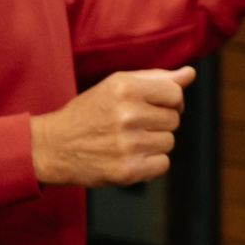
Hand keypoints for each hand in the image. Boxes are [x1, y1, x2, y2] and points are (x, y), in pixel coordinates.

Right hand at [31, 67, 194, 186]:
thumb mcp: (116, 85)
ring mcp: (128, 145)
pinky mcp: (128, 171)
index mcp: (125, 88)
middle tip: (133, 124)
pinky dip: (150, 163)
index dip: (170, 100)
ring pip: (169, 142)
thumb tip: (190, 74)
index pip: (175, 93)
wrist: (54, 146)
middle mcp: (128, 115)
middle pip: (174, 119)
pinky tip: (130, 156)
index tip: (155, 105)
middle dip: (158, 122)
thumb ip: (156, 78)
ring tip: (128, 140)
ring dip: (154, 142)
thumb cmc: (89, 112)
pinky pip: (163, 164)